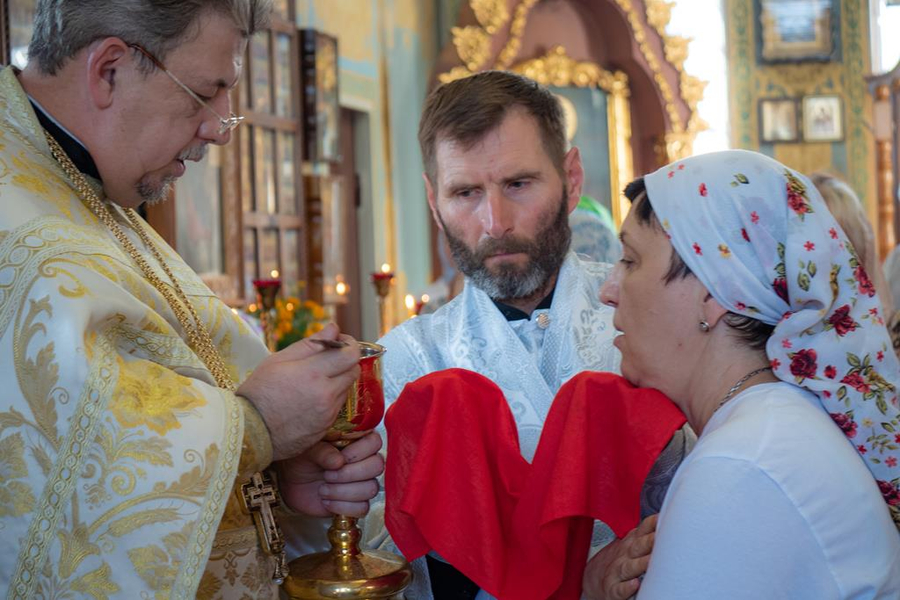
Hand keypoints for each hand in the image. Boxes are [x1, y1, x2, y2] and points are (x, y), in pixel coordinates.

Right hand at [237, 323, 359, 459]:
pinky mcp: (326, 428)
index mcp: (313, 374)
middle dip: (345, 361)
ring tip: (315, 380)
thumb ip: (310, 344)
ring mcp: (327, 413)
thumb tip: (333, 328)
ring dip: (338, 380)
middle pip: (353, 371)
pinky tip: (311, 398)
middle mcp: (325, 394)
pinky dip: (330, 399)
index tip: (339, 341)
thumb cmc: (259, 392)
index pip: (350, 354)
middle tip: (328, 359)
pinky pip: (337, 407)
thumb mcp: (278, 361)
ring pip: (347, 389)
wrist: (249, 432)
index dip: (349, 344)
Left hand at [277, 431, 383, 516]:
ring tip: (323, 489)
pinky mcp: (357, 503)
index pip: (375, 441)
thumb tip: (338, 461)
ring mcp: (362, 483)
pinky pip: (363, 508)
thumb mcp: (308, 449)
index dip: (358, 452)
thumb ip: (323, 451)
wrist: (292, 482)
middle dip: (349, 473)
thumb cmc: (302, 460)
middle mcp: (364, 462)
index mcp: (356, 442)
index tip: (339, 458)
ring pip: (371, 488)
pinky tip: (327, 501)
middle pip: (377, 466)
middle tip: (327, 475)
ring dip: (342, 491)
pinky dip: (342, 507)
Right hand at [582, 514, 657, 599]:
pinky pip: (619, 589)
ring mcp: (617, 572)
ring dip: (640, 563)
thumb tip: (663, 522)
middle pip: (637, 547)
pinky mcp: (612, 589)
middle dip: (649, 541)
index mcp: (629, 544)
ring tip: (650, 560)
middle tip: (661, 536)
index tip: (664, 517)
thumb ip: (643, 535)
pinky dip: (627, 587)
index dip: (652, 523)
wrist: (591, 580)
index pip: (642, 530)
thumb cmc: (615, 561)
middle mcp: (624, 556)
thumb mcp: (627, 544)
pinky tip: (635, 584)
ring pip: (629, 567)